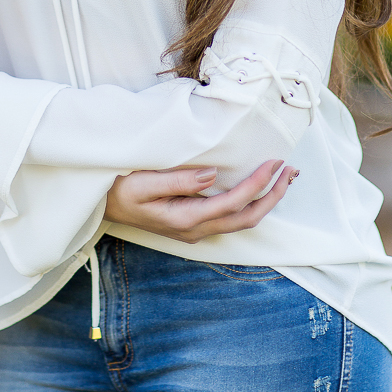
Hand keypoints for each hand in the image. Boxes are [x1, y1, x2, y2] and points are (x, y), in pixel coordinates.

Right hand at [104, 159, 296, 243]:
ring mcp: (195, 229)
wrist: (100, 205)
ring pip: (242, 220)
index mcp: (185, 219)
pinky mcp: (194, 222)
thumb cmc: (118, 189)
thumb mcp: (142, 182)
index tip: (274, 162)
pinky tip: (258, 186)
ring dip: (266, 199)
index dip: (257, 184)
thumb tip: (212, 175)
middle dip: (273, 195)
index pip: (233, 203)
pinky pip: (231, 215)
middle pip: (247, 218)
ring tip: (284, 176)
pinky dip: (251, 201)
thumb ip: (177, 180)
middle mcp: (195, 229)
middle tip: (291, 170)